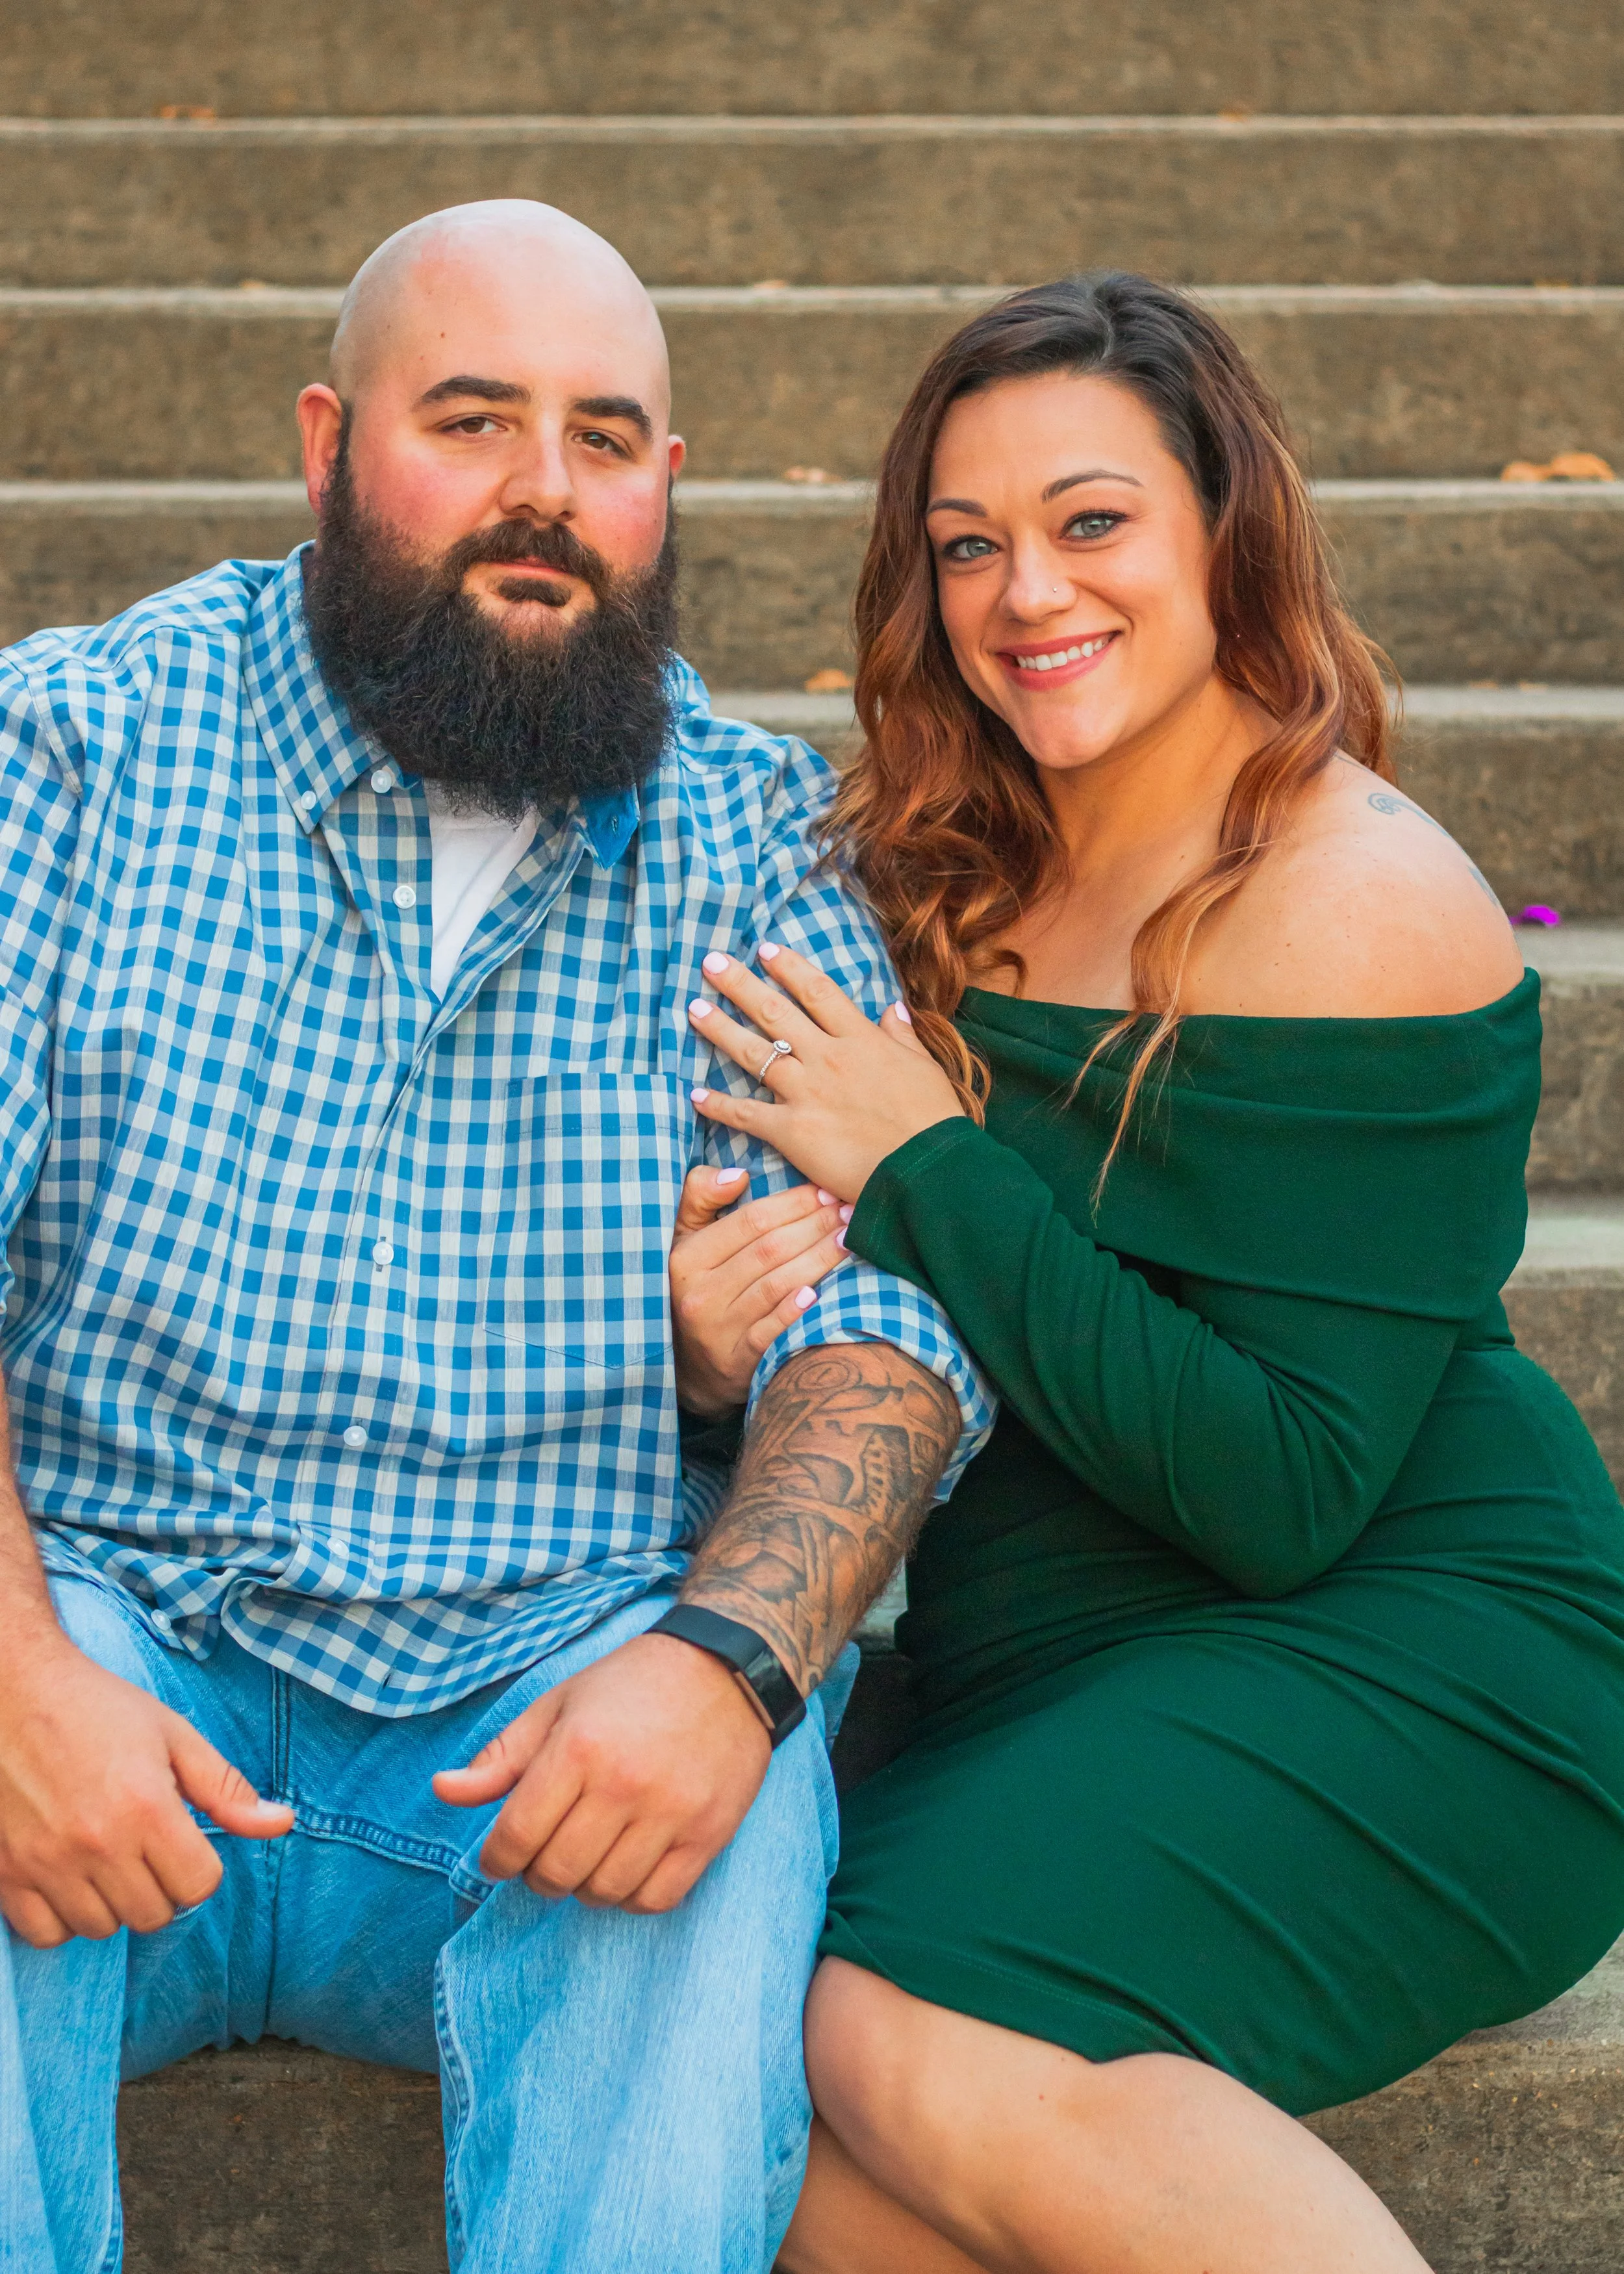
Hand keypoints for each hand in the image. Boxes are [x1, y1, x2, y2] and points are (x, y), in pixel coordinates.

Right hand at [0, 1631, 293, 1946]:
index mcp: (147, 1807)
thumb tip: (280, 1823)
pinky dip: (62, 1916)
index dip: (198, 1866)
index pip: (198, 1886)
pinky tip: (68, 1877)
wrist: (15, 1691)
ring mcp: (47, 1862)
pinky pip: (47, 1934)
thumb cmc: (98, 1709)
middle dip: (159, 1885)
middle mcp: (98, 1843)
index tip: (182, 1841)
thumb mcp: (174, 1736)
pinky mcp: (7, 1873)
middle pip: (153, 1914)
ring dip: (112, 1902)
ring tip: (105, 1856)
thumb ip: (226, 1789)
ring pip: (101, 1928)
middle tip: (143, 1847)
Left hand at [433, 1631, 771, 1913]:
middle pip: (556, 1873)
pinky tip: (626, 1867)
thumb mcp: (558, 1705)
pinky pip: (656, 1899)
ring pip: (604, 1892)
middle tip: (545, 1854)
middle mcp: (624, 1784)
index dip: (497, 1860)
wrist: (724, 1667)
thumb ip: (502, 1756)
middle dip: (538, 1874)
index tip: (500, 1856)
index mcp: (579, 1748)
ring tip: (587, 1858)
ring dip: (584, 1886)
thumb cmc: (631, 1686)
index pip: (516, 1837)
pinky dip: (631, 1896)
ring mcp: (671, 1812)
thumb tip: (443, 1790)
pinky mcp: (709, 1832)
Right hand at [670, 1165, 851, 1418]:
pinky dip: (792, 1311)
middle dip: (815, 1225)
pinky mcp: (735, 1362)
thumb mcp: (683, 1239)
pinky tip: (818, 1293)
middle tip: (850, 1209)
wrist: (688, 1366)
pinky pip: (769, 1331)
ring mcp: (717, 1330)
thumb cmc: (694, 1287)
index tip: (826, 1190)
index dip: (793, 1203)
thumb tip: (738, 1175)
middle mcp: (699, 1293)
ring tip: (849, 1239)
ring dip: (818, 1259)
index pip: (750, 1221)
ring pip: (776, 1285)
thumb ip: (699, 1196)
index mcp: (687, 1258)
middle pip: (769, 1250)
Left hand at [687, 943, 963, 1202]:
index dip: (788, 967)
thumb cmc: (935, 1122)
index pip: (818, 992)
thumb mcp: (926, 1068)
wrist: (929, 1170)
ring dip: (720, 1028)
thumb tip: (892, 1008)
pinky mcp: (793, 1131)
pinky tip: (695, 1095)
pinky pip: (747, 1114)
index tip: (764, 949)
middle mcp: (828, 1058)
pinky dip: (719, 1105)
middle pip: (775, 1012)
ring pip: (754, 1053)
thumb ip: (903, 1036)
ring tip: (693, 1009)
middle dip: (739, 984)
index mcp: (862, 1039)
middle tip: (710, 963)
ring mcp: (807, 1093)